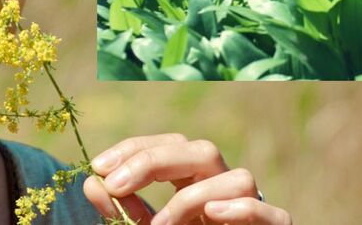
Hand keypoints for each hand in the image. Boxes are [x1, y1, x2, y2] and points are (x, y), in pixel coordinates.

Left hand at [83, 134, 290, 224]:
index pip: (169, 146)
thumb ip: (124, 212)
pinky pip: (270, 212)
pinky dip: (242, 209)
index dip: (135, 149)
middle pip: (201, 151)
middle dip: (155, 159)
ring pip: (239, 178)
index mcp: (196, 183)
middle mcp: (224, 189)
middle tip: (115, 182)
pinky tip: (212, 214)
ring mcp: (253, 209)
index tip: (98, 167)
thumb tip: (91, 182)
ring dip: (193, 197)